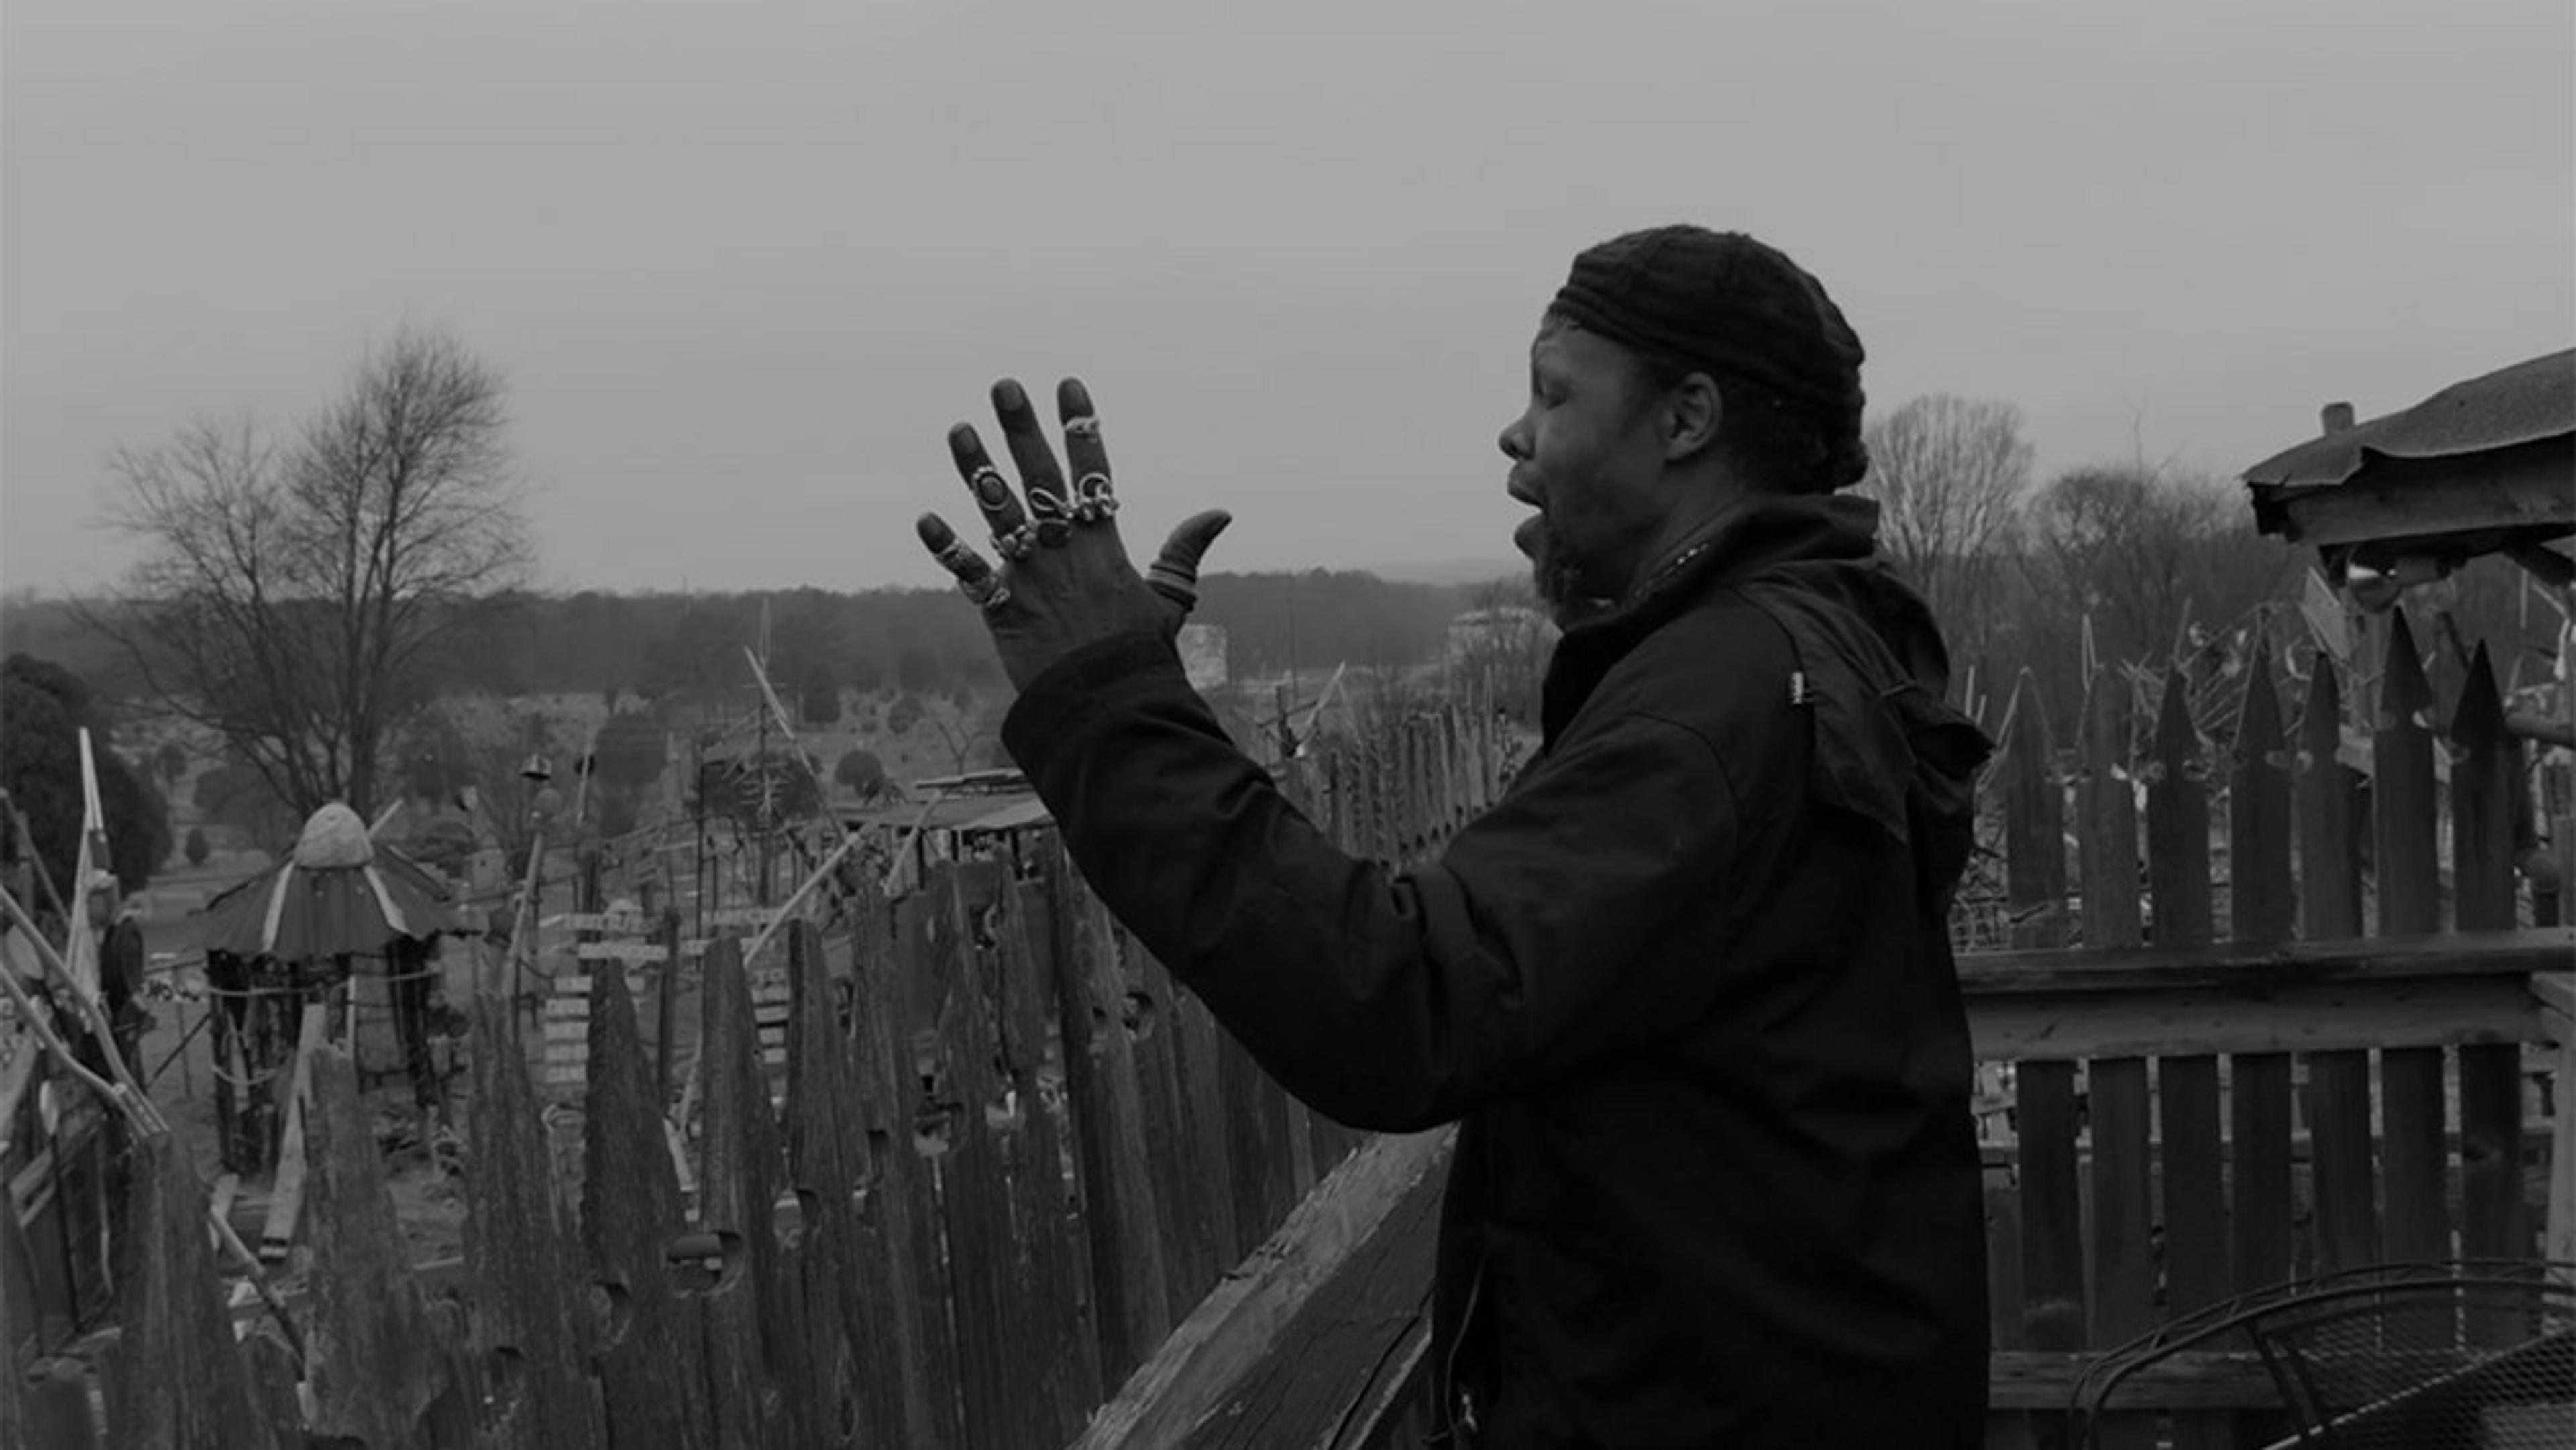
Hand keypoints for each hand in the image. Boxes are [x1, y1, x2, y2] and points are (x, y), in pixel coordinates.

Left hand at [918, 376, 1231, 691]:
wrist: (1105, 706)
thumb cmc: (1138, 655)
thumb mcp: (1170, 600)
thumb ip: (1186, 552)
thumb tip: (1220, 513)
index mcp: (1103, 545)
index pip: (1093, 472)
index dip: (1081, 427)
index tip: (1069, 385)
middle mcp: (1063, 551)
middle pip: (1040, 477)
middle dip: (1021, 429)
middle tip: (1004, 387)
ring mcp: (1029, 576)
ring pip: (998, 512)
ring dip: (976, 470)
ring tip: (959, 430)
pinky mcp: (1001, 607)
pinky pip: (969, 573)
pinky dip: (947, 547)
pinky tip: (926, 519)